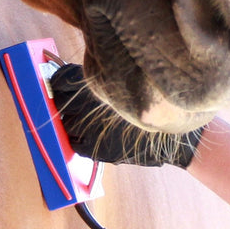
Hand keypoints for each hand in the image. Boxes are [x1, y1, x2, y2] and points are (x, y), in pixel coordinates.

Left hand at [49, 64, 204, 167]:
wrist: (172, 139)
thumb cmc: (151, 108)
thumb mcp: (130, 86)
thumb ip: (105, 82)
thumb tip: (75, 82)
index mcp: (97, 83)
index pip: (61, 79)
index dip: (57, 82)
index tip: (57, 84)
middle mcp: (89, 104)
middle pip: (58, 102)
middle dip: (60, 103)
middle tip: (68, 105)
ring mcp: (90, 128)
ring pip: (65, 124)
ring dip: (70, 123)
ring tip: (85, 121)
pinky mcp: (94, 149)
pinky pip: (74, 144)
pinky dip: (78, 140)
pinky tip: (91, 136)